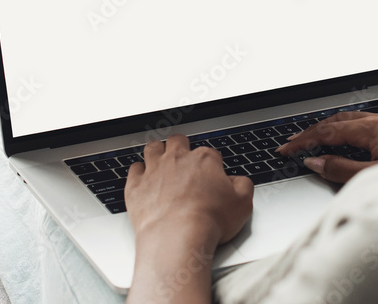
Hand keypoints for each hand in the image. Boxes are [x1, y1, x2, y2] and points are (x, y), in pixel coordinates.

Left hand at [125, 134, 253, 244]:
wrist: (177, 236)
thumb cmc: (208, 221)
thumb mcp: (242, 204)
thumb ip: (243, 186)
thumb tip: (239, 181)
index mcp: (204, 160)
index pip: (209, 153)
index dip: (211, 165)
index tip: (211, 176)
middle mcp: (177, 159)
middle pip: (178, 141)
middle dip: (181, 148)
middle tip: (184, 161)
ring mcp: (154, 170)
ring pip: (153, 148)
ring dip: (157, 152)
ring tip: (161, 161)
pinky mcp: (136, 185)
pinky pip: (134, 168)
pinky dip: (138, 172)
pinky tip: (143, 179)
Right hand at [276, 111, 377, 182]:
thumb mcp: (375, 176)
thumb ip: (342, 169)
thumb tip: (315, 162)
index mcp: (371, 129)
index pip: (326, 132)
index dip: (303, 141)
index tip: (285, 149)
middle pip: (337, 121)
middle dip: (312, 131)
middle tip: (294, 143)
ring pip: (353, 120)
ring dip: (331, 128)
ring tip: (316, 138)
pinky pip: (368, 122)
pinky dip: (350, 128)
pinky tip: (353, 137)